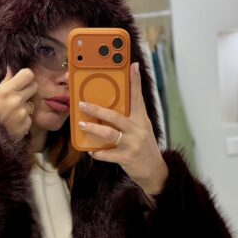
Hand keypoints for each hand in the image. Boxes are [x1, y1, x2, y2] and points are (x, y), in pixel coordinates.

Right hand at [0, 66, 37, 141]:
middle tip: (20, 96)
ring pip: (31, 104)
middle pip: (34, 87)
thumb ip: (5, 82)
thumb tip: (11, 68)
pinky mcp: (26, 124)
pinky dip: (24, 120)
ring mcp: (22, 113)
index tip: (23, 81)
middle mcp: (16, 100)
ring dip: (25, 107)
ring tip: (13, 113)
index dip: (27, 77)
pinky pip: (30, 118)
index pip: (28, 74)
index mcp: (6, 90)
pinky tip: (14, 122)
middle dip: (29, 90)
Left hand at [78, 62, 168, 194]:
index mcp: (142, 119)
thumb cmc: (144, 147)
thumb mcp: (141, 129)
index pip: (138, 97)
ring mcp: (132, 144)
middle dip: (97, 109)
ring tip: (82, 124)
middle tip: (82, 103)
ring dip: (93, 129)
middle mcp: (137, 129)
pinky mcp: (127, 158)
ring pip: (109, 134)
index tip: (133, 66)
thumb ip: (130, 118)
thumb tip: (110, 107)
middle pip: (115, 116)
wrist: (155, 171)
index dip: (135, 81)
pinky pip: (108, 154)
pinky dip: (98, 153)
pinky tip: (92, 152)